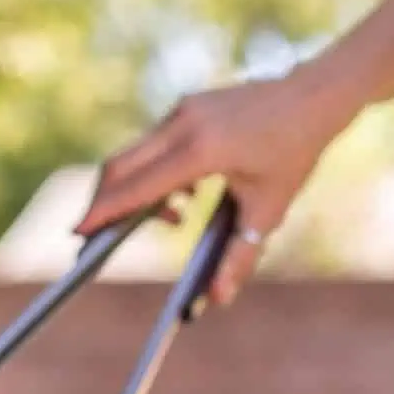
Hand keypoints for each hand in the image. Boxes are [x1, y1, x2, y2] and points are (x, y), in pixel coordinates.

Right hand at [75, 69, 354, 304]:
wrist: (314, 96)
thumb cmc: (295, 152)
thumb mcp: (268, 210)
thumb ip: (239, 255)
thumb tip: (220, 298)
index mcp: (200, 150)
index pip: (137, 186)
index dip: (105, 212)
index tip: (79, 233)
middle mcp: (183, 123)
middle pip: (120, 166)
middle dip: (105, 202)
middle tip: (96, 235)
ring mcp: (182, 110)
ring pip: (135, 153)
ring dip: (137, 189)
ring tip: (176, 218)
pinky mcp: (187, 106)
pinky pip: (154, 142)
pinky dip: (155, 171)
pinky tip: (188, 194)